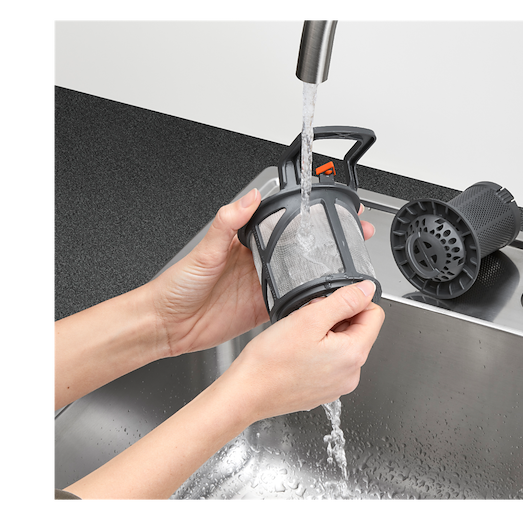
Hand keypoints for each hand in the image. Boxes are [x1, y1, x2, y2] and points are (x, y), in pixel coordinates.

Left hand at [148, 190, 375, 357]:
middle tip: (354, 235)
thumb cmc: (178, 285)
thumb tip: (249, 197)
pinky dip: (309, 301)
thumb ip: (228, 222)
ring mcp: (262, 286)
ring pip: (302, 275)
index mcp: (247, 242)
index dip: (309, 217)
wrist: (167, 324)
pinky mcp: (263, 309)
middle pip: (301, 249)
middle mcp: (258, 263)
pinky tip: (326, 297)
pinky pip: (293, 304)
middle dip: (329, 242)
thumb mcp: (205, 249)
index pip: (284, 223)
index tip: (331, 209)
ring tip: (349, 265)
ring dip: (324, 271)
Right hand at [223, 280, 384, 419]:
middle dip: (336, 318)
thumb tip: (367, 289)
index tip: (330, 303)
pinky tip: (297, 353)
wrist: (246, 394)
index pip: (374, 315)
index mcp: (354, 355)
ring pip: (342, 346)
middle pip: (358, 331)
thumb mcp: (310, 318)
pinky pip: (329, 363)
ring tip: (299, 338)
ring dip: (325, 334)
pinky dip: (317, 352)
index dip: (354, 302)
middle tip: (308, 320)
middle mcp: (351, 374)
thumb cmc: (271, 362)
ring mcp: (337, 385)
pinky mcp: (323, 391)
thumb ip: (344, 300)